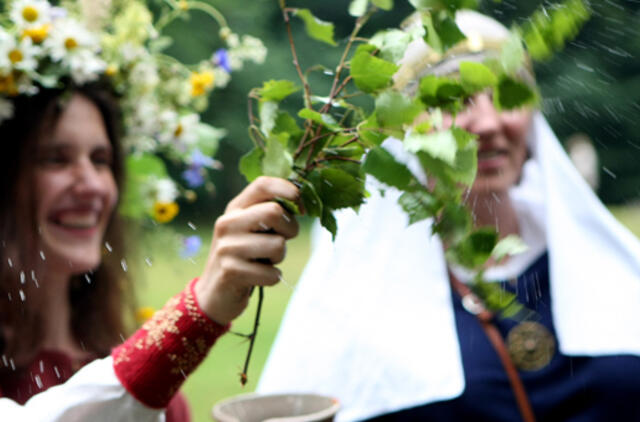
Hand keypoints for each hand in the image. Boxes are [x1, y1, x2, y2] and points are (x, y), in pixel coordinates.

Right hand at [194, 176, 299, 324]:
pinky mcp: (231, 272)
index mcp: (235, 208)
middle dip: (289, 229)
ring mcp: (227, 247)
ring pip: (278, 245)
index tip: (300, 203)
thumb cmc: (244, 257)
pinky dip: (272, 278)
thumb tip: (302, 203)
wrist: (214, 294)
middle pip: (274, 211)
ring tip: (264, 262)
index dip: (287, 188)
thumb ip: (270, 213)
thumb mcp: (251, 229)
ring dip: (279, 258)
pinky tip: (258, 278)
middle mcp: (227, 223)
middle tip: (282, 240)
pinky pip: (272, 273)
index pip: (262, 184)